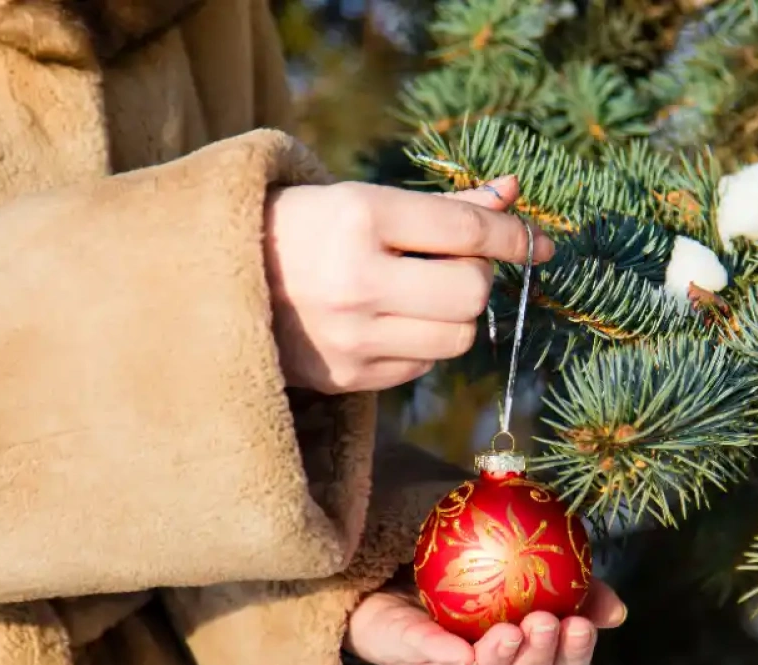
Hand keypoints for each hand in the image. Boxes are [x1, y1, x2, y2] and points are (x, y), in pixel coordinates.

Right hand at [263, 175, 553, 392]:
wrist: (219, 278)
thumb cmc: (306, 228)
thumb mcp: (366, 199)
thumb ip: (444, 205)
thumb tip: (514, 194)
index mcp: (358, 218)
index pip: (466, 233)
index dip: (514, 238)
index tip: (538, 243)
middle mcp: (356, 281)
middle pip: (472, 294)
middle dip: (477, 277)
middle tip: (455, 264)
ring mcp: (351, 337)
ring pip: (457, 338)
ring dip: (456, 315)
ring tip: (422, 293)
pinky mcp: (347, 378)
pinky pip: (422, 364)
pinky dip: (424, 341)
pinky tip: (392, 320)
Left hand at [345, 579, 625, 664]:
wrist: (396, 575)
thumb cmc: (472, 577)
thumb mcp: (530, 574)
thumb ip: (573, 588)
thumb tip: (617, 611)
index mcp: (517, 661)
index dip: (573, 656)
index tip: (584, 625)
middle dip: (537, 661)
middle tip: (546, 624)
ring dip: (496, 662)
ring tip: (511, 632)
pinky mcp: (401, 652)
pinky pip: (419, 653)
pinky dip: (438, 651)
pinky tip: (456, 646)